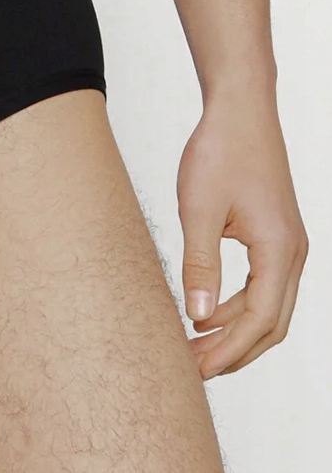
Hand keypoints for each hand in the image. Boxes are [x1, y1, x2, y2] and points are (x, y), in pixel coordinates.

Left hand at [177, 89, 307, 379]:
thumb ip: (199, 264)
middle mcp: (293, 253)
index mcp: (279, 250)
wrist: (240, 113)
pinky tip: (203, 314)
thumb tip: (197, 316)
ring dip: (234, 332)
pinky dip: (236, 308)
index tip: (196, 371)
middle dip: (234, 352)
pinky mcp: (276, 237)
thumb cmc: (219, 154)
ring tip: (192, 347)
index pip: (259, 320)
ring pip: (269, 309)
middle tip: (191, 370)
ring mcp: (289, 246)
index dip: (228, 351)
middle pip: (271, 324)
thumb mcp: (198, 211)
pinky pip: (263, 287)